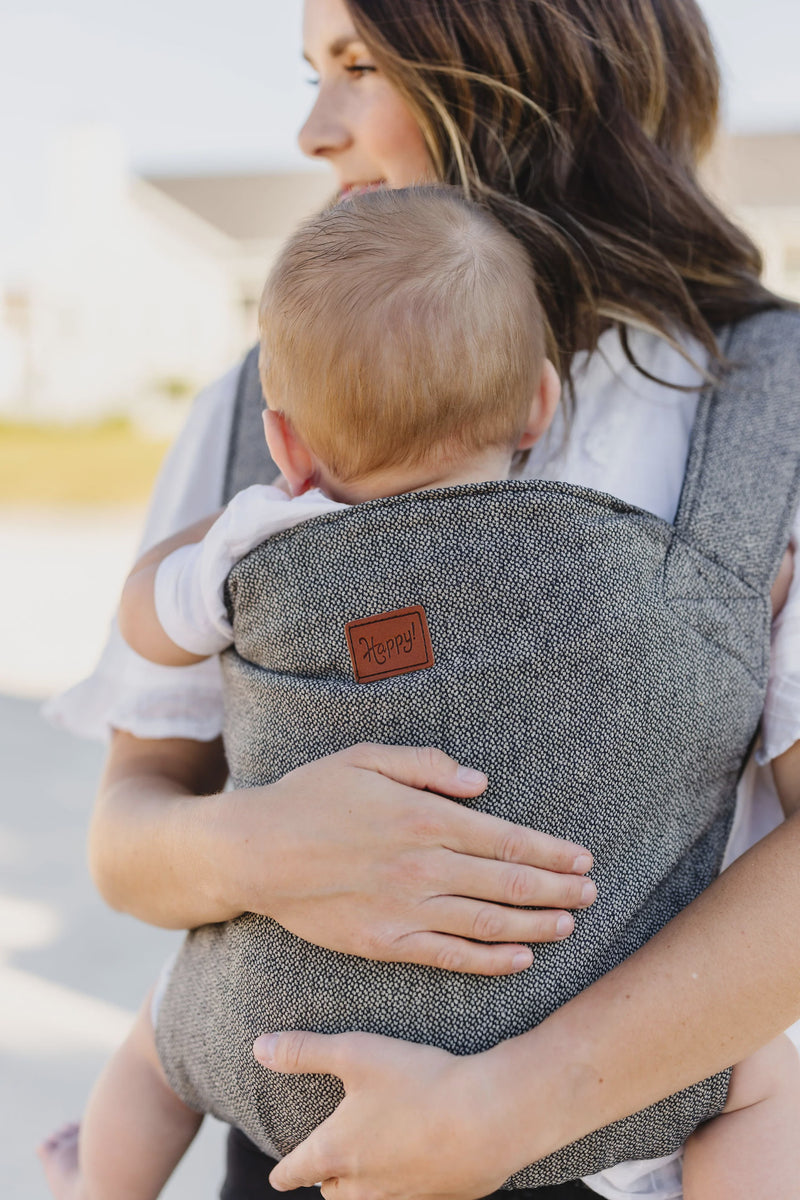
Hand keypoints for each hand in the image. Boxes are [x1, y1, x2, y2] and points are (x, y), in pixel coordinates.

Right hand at [226, 743, 595, 975]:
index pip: (505, 839)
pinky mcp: (386, 943)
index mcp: (423, 818)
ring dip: (535, 926)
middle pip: (507, 883)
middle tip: (592, 893)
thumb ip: (428, 767)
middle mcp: (423, 867)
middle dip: (556, 889)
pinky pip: (449, 956)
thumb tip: (481, 782)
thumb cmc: (310, 797)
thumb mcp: (366, 758)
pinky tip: (520, 959)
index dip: (549, 851)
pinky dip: (490, 960)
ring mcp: (406, 910)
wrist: (255, 851)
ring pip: (487, 923)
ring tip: (569, 925)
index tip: (582, 858)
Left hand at [255, 1030, 526, 1199]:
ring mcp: (404, 1194)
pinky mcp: (441, 1196)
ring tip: (370, 1163)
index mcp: (337, 1152)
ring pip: (372, 1198)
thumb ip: (304, 1051)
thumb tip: (259, 1048)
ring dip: (365, 1184)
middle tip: (328, 1163)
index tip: (278, 1176)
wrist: (490, 1115)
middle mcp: (365, 1184)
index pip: (296, 1171)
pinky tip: (419, 1158)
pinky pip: (412, 1194)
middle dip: (328, 1178)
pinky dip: (406, 1181)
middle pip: (334, 1192)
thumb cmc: (418, 1081)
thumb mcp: (355, 1054)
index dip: (284, 1173)